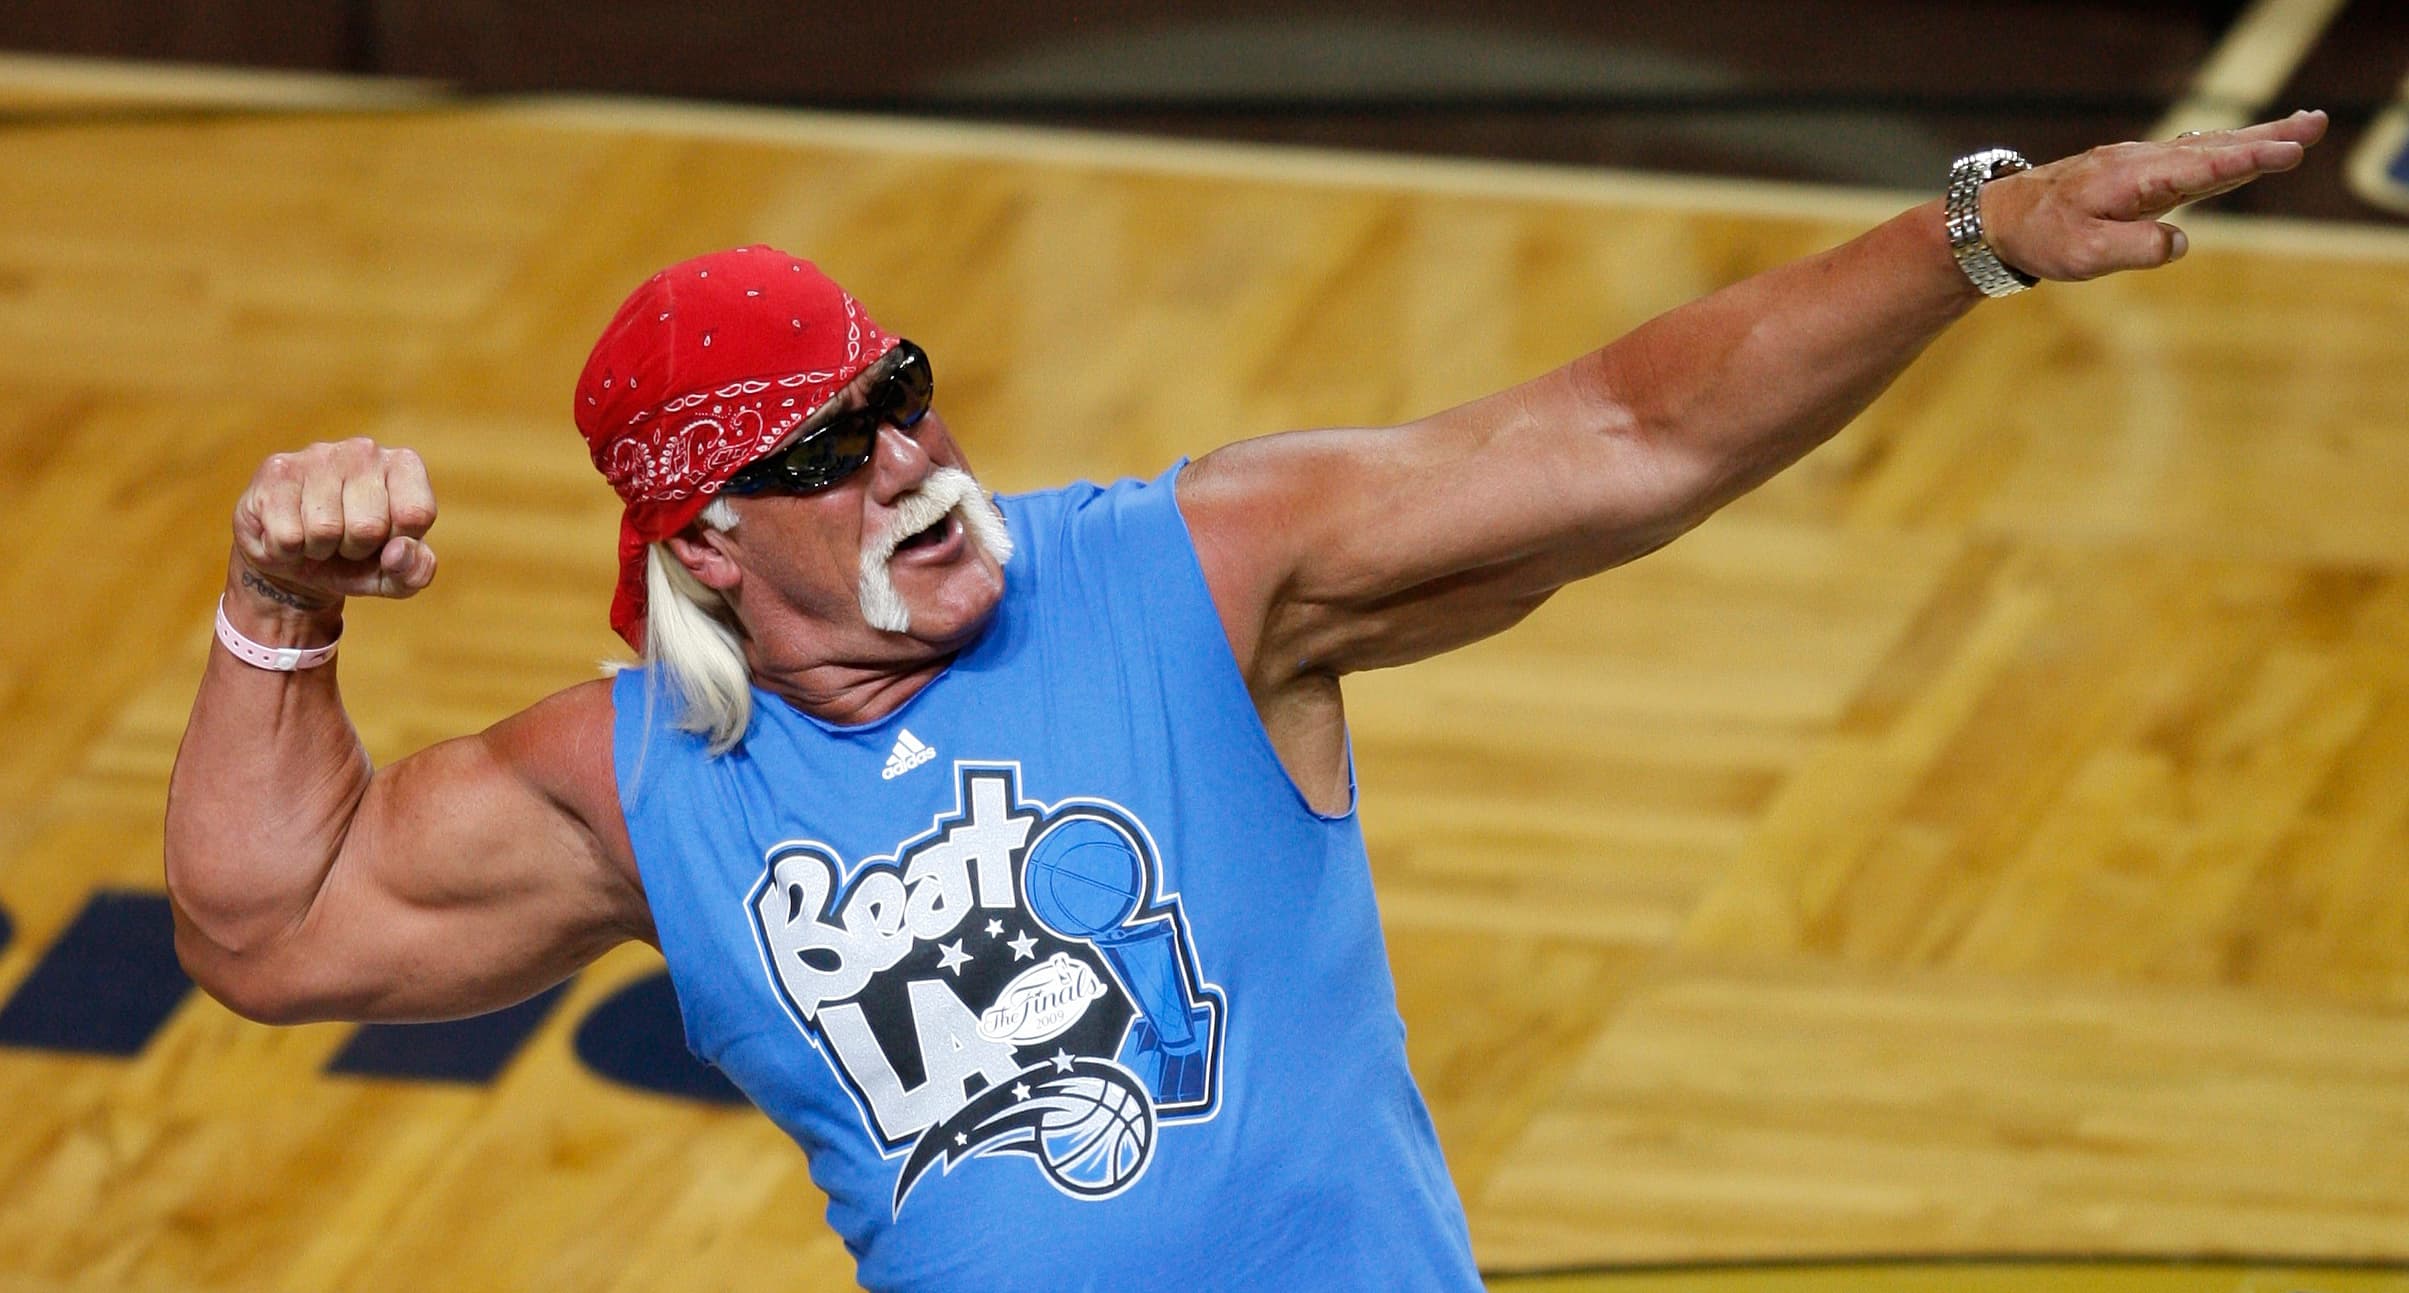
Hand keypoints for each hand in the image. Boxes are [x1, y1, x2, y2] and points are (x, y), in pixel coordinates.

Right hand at [232, 438, 437, 607]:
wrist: (291, 558)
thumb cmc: (354, 560)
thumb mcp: (395, 575)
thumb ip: (415, 570)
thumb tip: (398, 551)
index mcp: (404, 466)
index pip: (416, 515)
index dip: (397, 543)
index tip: (385, 539)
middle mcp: (363, 450)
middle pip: (369, 526)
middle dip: (355, 549)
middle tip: (344, 541)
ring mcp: (317, 455)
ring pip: (324, 530)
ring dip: (319, 549)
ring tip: (316, 535)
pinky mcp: (276, 471)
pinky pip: (287, 535)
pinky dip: (287, 550)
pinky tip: (289, 532)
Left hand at [1980, 109, 2326, 282]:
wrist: (1998, 218)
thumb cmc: (2040, 237)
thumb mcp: (2082, 255)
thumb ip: (2133, 248)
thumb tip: (2180, 243)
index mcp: (2132, 180)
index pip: (2200, 168)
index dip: (2245, 161)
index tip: (2286, 152)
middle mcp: (2141, 163)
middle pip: (2214, 148)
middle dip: (2267, 138)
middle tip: (2316, 125)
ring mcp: (2139, 165)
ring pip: (2206, 148)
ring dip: (2253, 139)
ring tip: (2300, 129)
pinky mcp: (2135, 174)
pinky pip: (2188, 158)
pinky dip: (2223, 150)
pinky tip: (2242, 147)